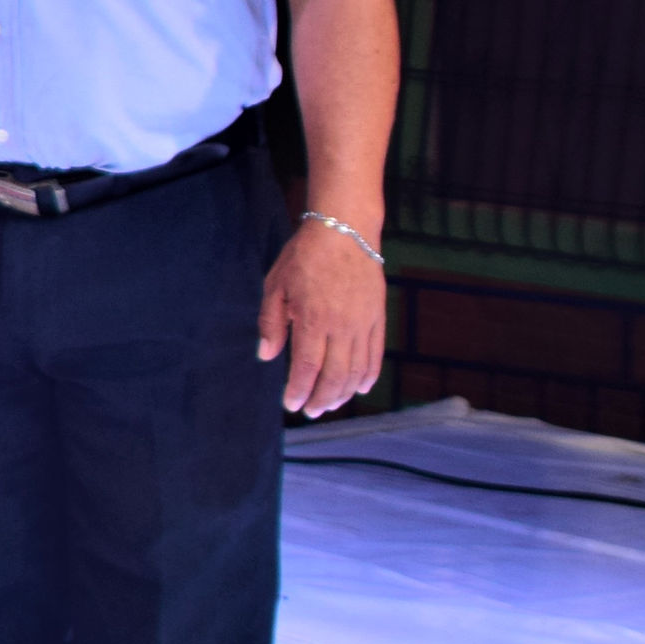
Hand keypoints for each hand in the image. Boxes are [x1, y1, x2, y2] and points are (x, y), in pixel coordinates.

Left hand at [259, 218, 384, 417]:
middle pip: (334, 375)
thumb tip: (266, 356)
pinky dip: (369, 375)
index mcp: (313, 318)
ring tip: (330, 404)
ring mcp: (363, 323)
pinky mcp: (378, 317)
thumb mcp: (275, 286)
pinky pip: (376, 354)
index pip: (307, 366)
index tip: (290, 404)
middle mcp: (342, 325)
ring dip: (344, 393)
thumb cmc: (304, 257)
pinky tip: (360, 388)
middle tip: (310, 411)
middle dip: (322, 399)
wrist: (344, 231)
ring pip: (357, 370)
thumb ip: (270, 323)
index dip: (299, 390)